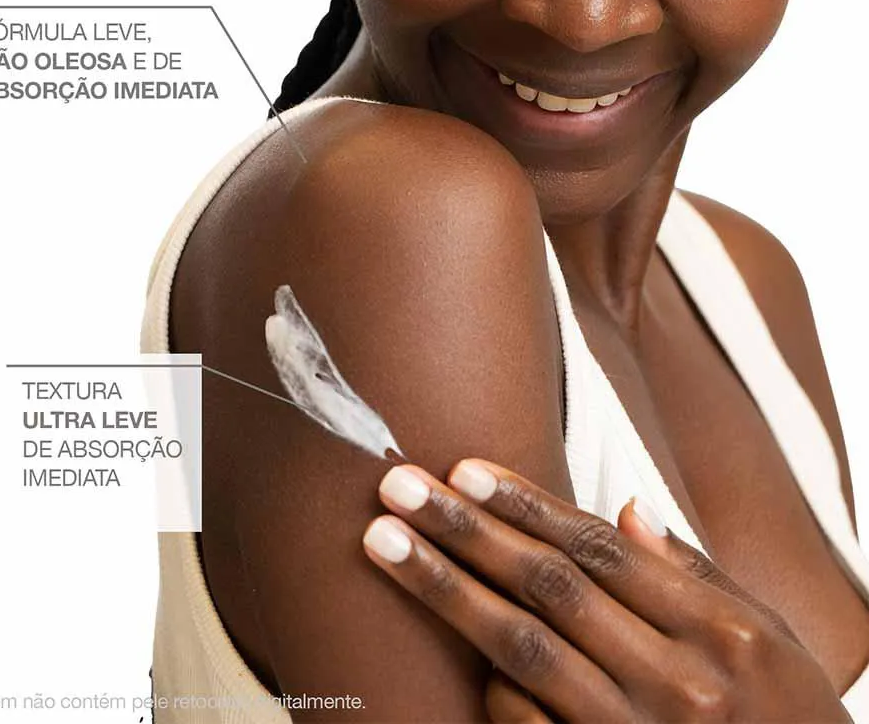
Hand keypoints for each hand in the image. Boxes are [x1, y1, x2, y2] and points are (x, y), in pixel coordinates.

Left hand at [361, 460, 850, 722]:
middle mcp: (675, 681)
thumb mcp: (767, 639)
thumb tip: (627, 507)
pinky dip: (490, 685)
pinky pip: (525, 723)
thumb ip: (694, 573)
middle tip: (399, 488)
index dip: (525, 505)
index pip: (597, 549)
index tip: (465, 471)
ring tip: (384, 543)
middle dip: (465, 531)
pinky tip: (457, 651)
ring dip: (446, 590)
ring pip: (522, 650)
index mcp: (717, 630)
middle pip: (547, 586)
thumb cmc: (786, 718)